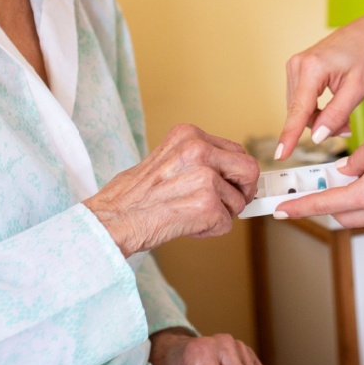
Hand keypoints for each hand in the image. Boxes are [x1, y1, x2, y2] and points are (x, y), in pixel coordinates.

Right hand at [85, 124, 258, 256]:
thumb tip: (227, 173)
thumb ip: (197, 160)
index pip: (235, 150)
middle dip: (243, 191)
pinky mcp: (207, 204)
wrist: (114, 219)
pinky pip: (227, 223)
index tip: (232, 185)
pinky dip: (210, 230)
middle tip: (229, 205)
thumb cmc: (133, 195)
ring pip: (239, 201)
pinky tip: (187, 226)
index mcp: (189, 135)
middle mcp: (199, 150)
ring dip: (221, 214)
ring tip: (191, 215)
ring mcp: (205, 176)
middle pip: (249, 169)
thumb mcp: (166, 159)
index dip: (236, 173)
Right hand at [277, 11, 363, 159]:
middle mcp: (297, 65)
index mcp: (312, 68)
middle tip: (347, 127)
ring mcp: (294, 67)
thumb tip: (316, 137)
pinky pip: (300, 101)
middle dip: (320, 125)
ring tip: (343, 116)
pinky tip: (332, 108)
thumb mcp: (359, 88)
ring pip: (299, 109)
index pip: (299, 110)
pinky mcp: (295, 70)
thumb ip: (337, 114)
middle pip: (300, 112)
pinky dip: (315, 110)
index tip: (280, 155)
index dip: (289, 136)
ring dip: (318, 119)